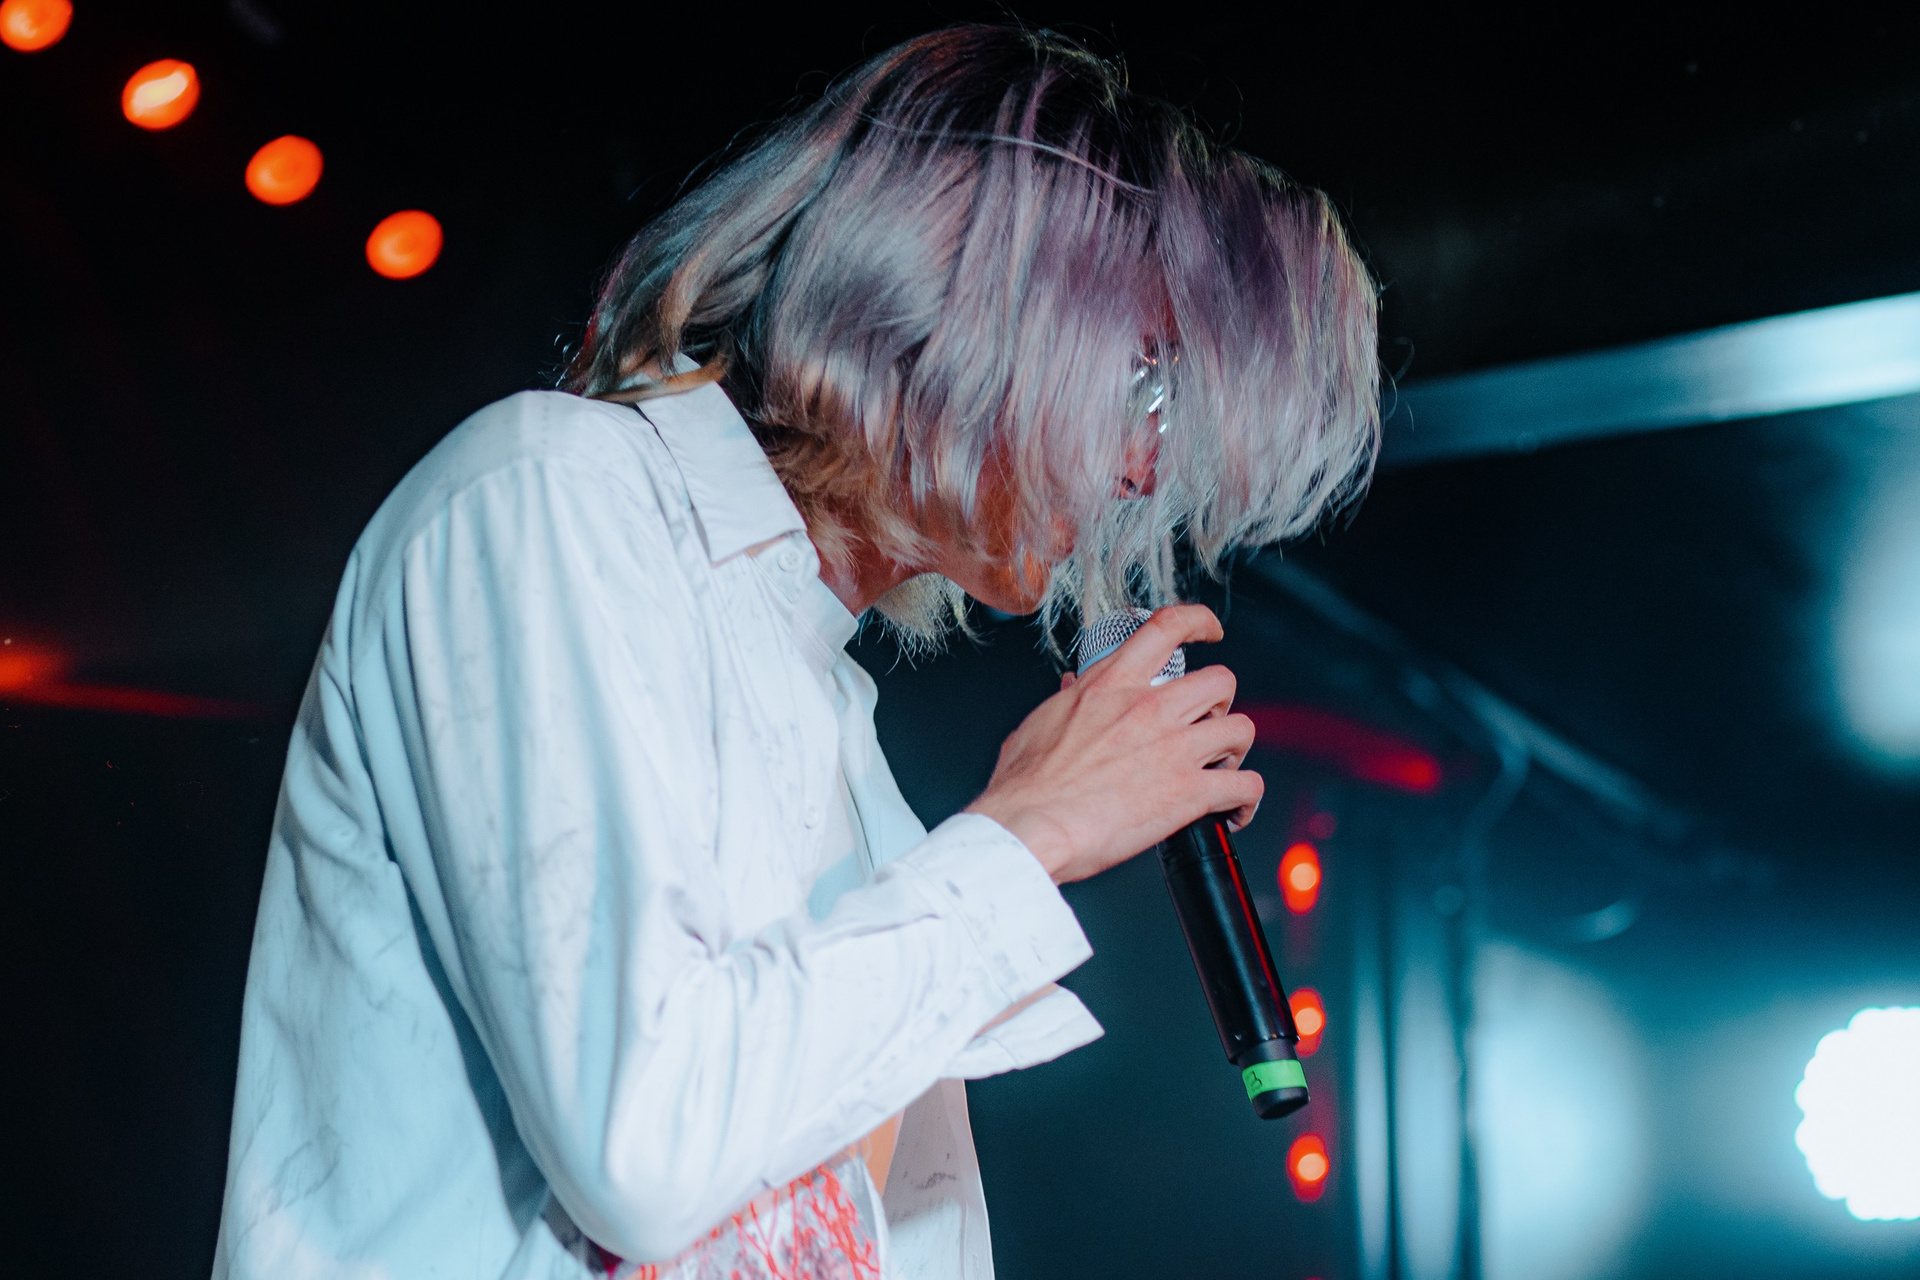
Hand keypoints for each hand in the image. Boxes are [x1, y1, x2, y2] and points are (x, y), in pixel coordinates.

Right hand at [964, 605, 1262, 884]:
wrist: (1030, 828)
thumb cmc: (1025, 787)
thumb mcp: (1037, 725)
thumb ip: (1063, 702)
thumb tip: (1071, 690)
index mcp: (1110, 685)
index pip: (1167, 628)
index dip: (1199, 621)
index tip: (1210, 630)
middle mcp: (1149, 708)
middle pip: (1220, 680)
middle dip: (1221, 703)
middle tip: (1207, 724)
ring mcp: (1174, 748)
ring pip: (1242, 729)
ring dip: (1236, 750)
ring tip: (1219, 768)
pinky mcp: (1188, 792)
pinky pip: (1245, 786)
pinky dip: (1247, 800)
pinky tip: (1232, 813)